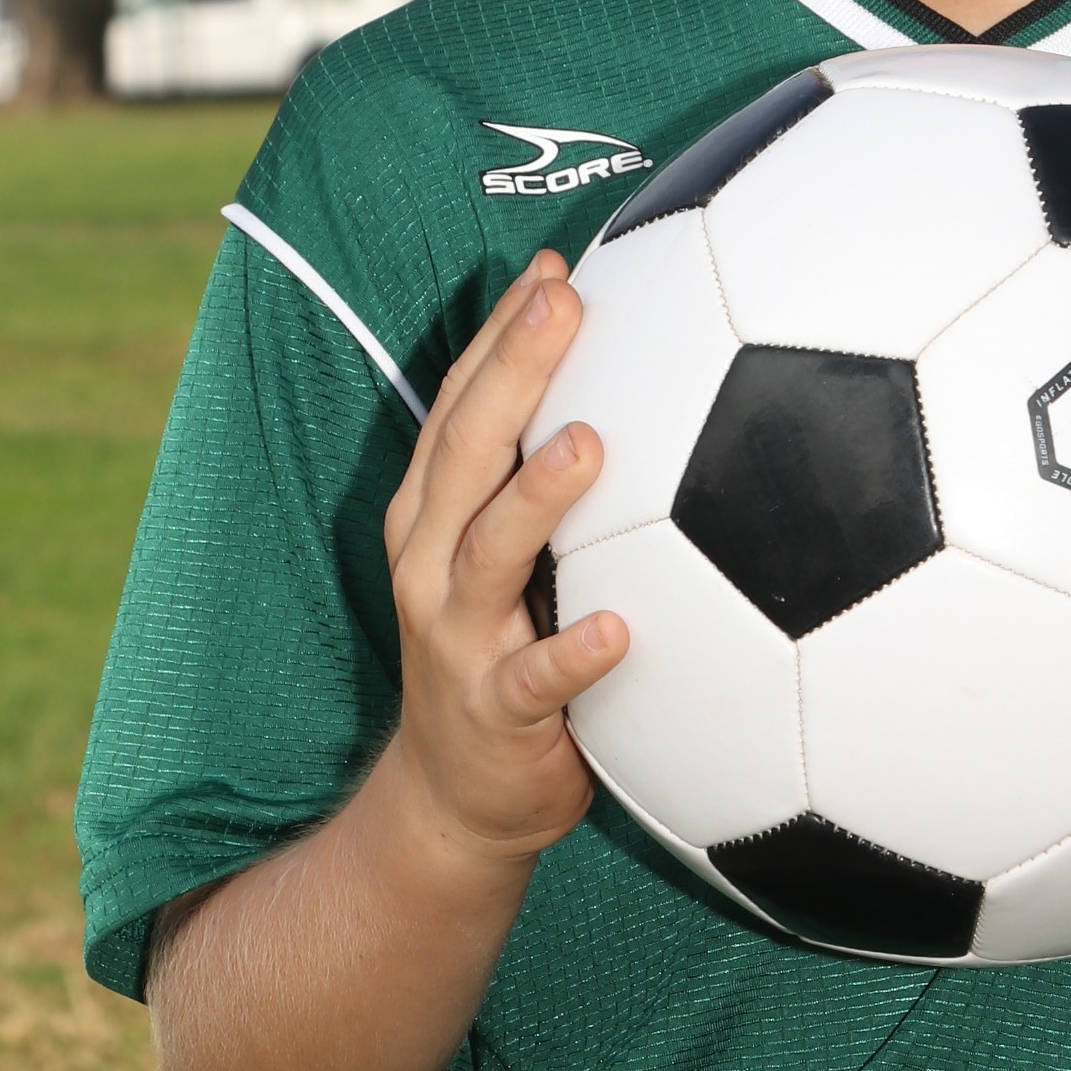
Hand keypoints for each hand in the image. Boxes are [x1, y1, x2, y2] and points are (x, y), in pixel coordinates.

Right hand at [380, 250, 625, 869]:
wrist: (454, 800)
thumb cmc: (505, 652)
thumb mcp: (509, 559)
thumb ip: (546, 482)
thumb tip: (637, 381)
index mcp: (435, 517)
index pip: (461, 407)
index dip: (501, 336)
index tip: (554, 271)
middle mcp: (433, 564)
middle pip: (466, 452)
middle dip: (511, 371)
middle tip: (564, 305)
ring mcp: (457, 638)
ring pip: (488, 554)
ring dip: (536, 498)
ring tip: (590, 444)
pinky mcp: (494, 713)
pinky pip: (534, 682)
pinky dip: (573, 655)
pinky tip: (621, 631)